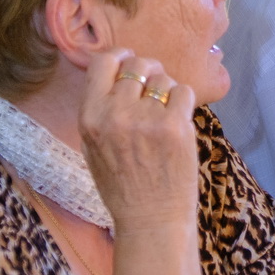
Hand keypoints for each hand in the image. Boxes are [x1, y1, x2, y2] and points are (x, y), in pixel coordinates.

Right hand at [78, 50, 199, 231]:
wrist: (150, 218)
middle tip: (154, 91)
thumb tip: (113, 68)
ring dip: (168, 91)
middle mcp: (115, 114)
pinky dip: (184, 104)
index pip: (103, 62)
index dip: (121, 57)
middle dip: (150, 73)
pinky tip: (177, 123)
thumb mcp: (92, 146)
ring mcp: (147, 119)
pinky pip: (184, 92)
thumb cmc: (122, 184)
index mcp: (90, 117)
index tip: (130, 61)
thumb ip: (100, 108)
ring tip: (164, 116)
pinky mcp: (175, 126)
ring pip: (164, 79)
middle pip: (139, 64)